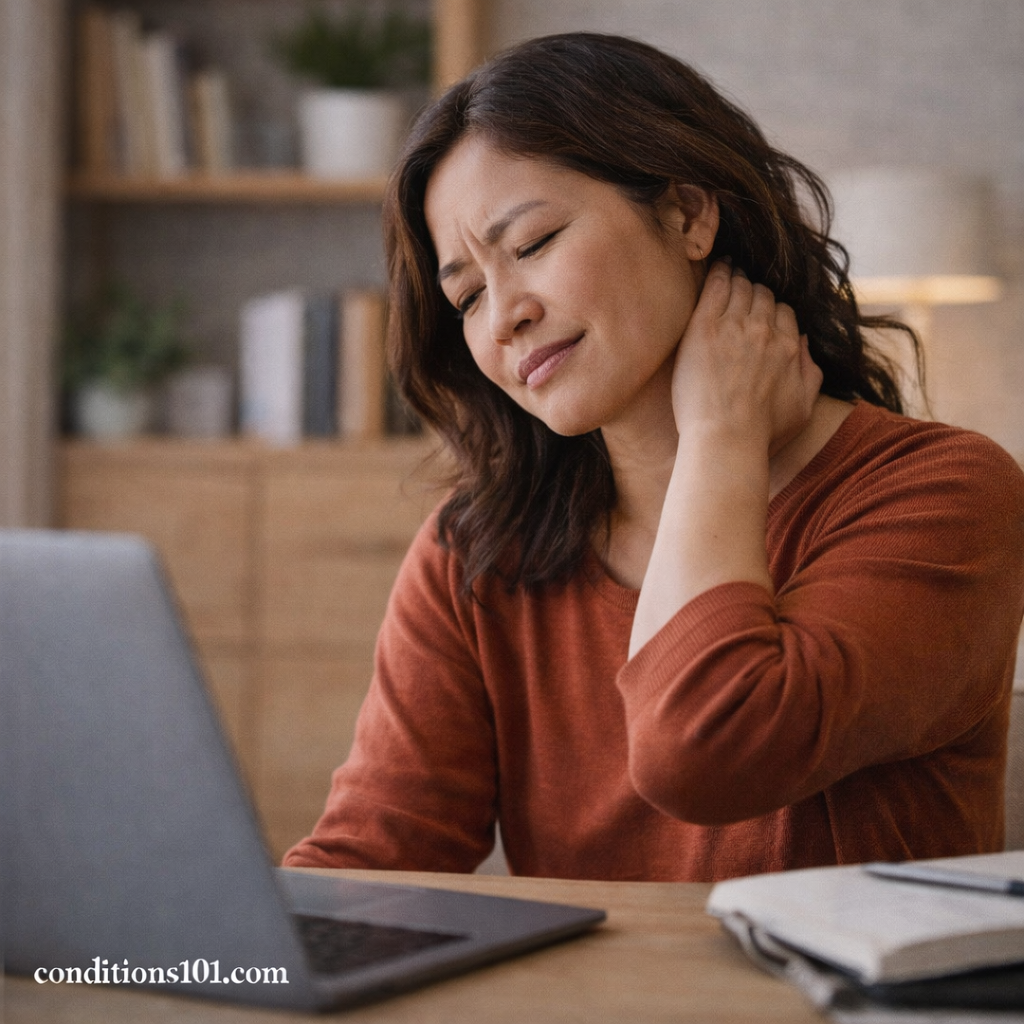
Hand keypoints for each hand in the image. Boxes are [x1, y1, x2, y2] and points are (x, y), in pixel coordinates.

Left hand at [671, 261, 821, 453]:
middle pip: (762, 296)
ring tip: (729, 273)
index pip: (784, 313)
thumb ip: (810, 372)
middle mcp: (765, 331)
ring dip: (736, 279)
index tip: (762, 314)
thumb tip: (804, 345)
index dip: (772, 312)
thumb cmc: (761, 433)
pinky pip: (715, 287)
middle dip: (754, 293)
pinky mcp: (705, 327)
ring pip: (740, 287)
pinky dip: (718, 273)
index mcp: (788, 347)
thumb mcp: (803, 407)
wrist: (726, 439)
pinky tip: (716, 267)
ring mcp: (734, 326)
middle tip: (742, 290)